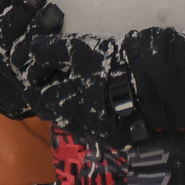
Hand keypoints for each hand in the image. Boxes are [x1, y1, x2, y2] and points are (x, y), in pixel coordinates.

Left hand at [9, 16, 151, 146]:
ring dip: (74, 107)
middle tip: (57, 85)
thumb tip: (30, 50)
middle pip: (57, 114)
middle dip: (53, 100)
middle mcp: (77, 123)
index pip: (37, 101)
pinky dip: (95, 113)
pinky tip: (103, 101)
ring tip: (81, 91)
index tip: (34, 82)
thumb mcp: (78, 49)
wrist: (153, 84)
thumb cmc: (111, 64)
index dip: (34, 90)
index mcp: (63, 104)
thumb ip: (51, 50)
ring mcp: (98, 132)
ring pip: (77, 121)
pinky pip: (98, 125)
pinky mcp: (117, 136)